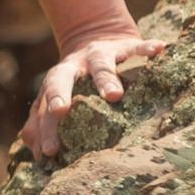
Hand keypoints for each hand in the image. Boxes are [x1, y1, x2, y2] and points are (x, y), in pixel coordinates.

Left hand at [19, 27, 168, 158]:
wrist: (95, 41)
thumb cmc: (78, 82)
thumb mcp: (58, 97)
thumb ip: (42, 121)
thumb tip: (36, 154)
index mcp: (56, 83)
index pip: (44, 105)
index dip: (44, 127)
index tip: (48, 151)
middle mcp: (73, 67)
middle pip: (60, 78)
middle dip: (58, 93)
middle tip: (59, 110)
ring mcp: (98, 54)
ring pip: (99, 64)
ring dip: (104, 78)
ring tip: (113, 95)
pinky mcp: (124, 46)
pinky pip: (134, 47)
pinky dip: (145, 48)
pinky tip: (158, 50)